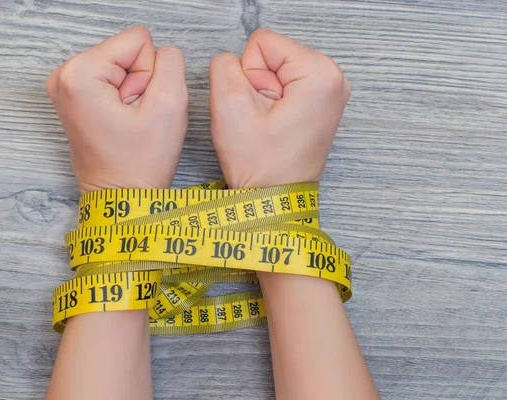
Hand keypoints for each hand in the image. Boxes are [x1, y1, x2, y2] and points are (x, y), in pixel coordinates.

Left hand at [46, 26, 187, 193]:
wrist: (121, 199)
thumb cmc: (139, 165)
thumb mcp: (170, 106)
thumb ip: (172, 63)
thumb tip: (164, 52)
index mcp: (79, 73)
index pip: (138, 41)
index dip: (150, 75)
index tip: (139, 108)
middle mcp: (64, 74)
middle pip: (127, 51)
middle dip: (140, 84)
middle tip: (134, 119)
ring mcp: (67, 86)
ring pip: (123, 65)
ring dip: (134, 93)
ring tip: (128, 123)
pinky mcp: (75, 95)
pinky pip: (114, 79)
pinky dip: (124, 99)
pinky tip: (121, 122)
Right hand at [209, 28, 349, 188]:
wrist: (274, 200)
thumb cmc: (261, 166)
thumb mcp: (230, 108)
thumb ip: (224, 67)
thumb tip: (230, 60)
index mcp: (320, 74)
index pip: (261, 43)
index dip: (248, 75)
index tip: (258, 108)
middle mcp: (332, 78)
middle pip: (271, 54)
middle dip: (257, 85)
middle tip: (262, 119)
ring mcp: (328, 92)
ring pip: (274, 70)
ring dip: (263, 95)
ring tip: (268, 125)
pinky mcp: (319, 103)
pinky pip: (283, 85)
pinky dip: (272, 103)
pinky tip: (275, 126)